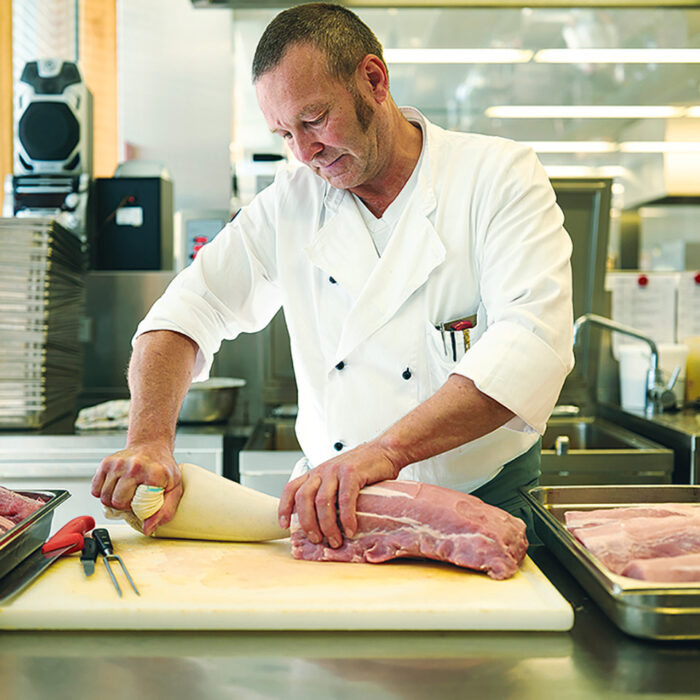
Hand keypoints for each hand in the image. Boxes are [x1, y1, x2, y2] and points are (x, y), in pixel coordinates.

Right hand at [91, 442, 182, 535]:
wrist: (151, 446)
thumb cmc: (162, 468)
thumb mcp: (174, 489)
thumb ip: (165, 511)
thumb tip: (148, 528)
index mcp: (153, 473)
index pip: (135, 505)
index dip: (136, 511)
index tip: (141, 505)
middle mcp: (134, 466)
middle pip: (116, 501)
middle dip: (123, 506)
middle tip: (132, 500)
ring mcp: (118, 463)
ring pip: (104, 497)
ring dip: (113, 500)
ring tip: (125, 494)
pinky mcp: (106, 463)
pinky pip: (95, 489)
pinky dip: (103, 493)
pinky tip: (116, 488)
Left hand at [278, 441, 399, 548]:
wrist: (385, 450)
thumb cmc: (363, 468)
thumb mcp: (338, 478)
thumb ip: (329, 493)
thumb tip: (323, 523)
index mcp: (315, 473)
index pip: (291, 488)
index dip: (284, 507)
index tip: (284, 525)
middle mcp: (322, 471)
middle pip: (304, 498)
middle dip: (308, 523)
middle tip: (317, 539)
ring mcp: (336, 471)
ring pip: (322, 502)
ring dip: (327, 525)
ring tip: (335, 540)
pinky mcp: (352, 472)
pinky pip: (345, 499)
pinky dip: (346, 517)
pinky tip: (350, 529)